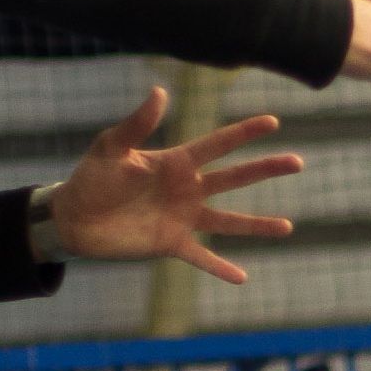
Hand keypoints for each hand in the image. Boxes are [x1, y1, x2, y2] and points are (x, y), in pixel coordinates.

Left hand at [50, 87, 303, 283]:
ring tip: (287, 227)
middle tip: (298, 162)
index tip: (273, 122)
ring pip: (228, 221)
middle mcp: (187, 188)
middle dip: (265, 169)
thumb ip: (138, 124)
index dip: (244, 133)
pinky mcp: (171, 243)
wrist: (73, 218)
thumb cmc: (91, 177)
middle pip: (235, 178)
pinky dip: (220, 267)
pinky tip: (242, 277)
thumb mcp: (111, 147)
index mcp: (176, 162)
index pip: (217, 144)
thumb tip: (160, 92)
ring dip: (257, 225)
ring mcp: (183, 217)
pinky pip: (201, 256)